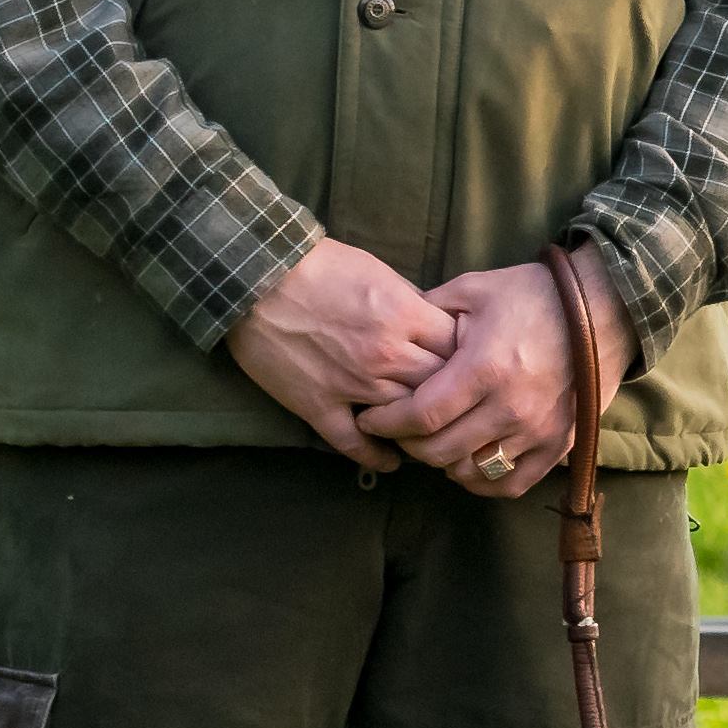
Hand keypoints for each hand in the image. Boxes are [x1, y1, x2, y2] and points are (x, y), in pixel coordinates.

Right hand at [233, 236, 448, 464]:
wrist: (256, 277)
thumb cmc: (319, 265)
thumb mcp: (378, 271)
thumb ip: (410, 300)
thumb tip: (434, 322)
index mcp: (404, 316)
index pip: (458, 349)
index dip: (469, 358)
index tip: (471, 365)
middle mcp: (385, 354)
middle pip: (439, 387)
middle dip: (453, 395)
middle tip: (459, 404)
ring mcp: (351, 383)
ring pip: (404, 418)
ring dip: (421, 428)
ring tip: (431, 434)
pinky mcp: (317, 405)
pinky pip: (354, 443)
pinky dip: (376, 456)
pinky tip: (391, 462)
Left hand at [370, 258, 599, 496]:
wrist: (604, 307)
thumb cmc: (535, 295)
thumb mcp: (475, 289)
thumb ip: (429, 310)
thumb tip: (393, 330)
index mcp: (485, 368)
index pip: (422, 416)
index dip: (388, 423)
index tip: (372, 418)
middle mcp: (511, 407)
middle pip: (441, 451)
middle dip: (409, 445)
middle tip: (399, 431)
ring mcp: (538, 430)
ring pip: (472, 472)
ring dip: (444, 463)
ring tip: (435, 444)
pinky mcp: (559, 444)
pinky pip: (512, 483)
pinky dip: (484, 481)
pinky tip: (471, 463)